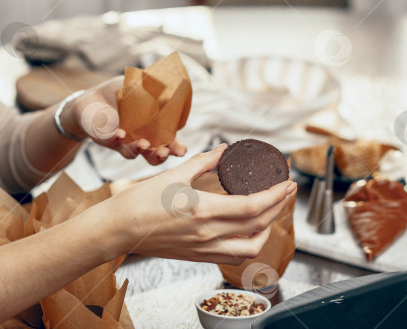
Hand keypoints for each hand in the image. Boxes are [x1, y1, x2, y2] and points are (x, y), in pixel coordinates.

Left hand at [70, 76, 186, 164]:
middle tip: (164, 152)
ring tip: (143, 144)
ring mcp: (123, 141)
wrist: (92, 99)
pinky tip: (120, 134)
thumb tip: (169, 95)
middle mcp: (140, 139)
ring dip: (139, 149)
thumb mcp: (138, 89)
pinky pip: (113, 142)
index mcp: (153, 130)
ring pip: (133, 153)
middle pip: (153, 155)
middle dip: (160, 156)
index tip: (182, 151)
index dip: (176, 148)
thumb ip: (153, 92)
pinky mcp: (107, 138)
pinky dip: (117, 140)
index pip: (168, 142)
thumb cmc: (121, 94)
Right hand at [101, 144, 296, 264]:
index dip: (275, 195)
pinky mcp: (198, 256)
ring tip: (271, 212)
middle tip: (287, 190)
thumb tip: (224, 149)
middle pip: (257, 225)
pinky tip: (250, 230)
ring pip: (250, 247)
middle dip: (278, 206)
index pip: (252, 207)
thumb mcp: (175, 175)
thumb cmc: (140, 202)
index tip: (286, 182)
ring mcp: (204, 248)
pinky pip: (233, 255)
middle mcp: (208, 234)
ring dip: (267, 230)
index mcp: (203, 211)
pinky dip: (248, 244)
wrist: (119, 229)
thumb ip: (204, 162)